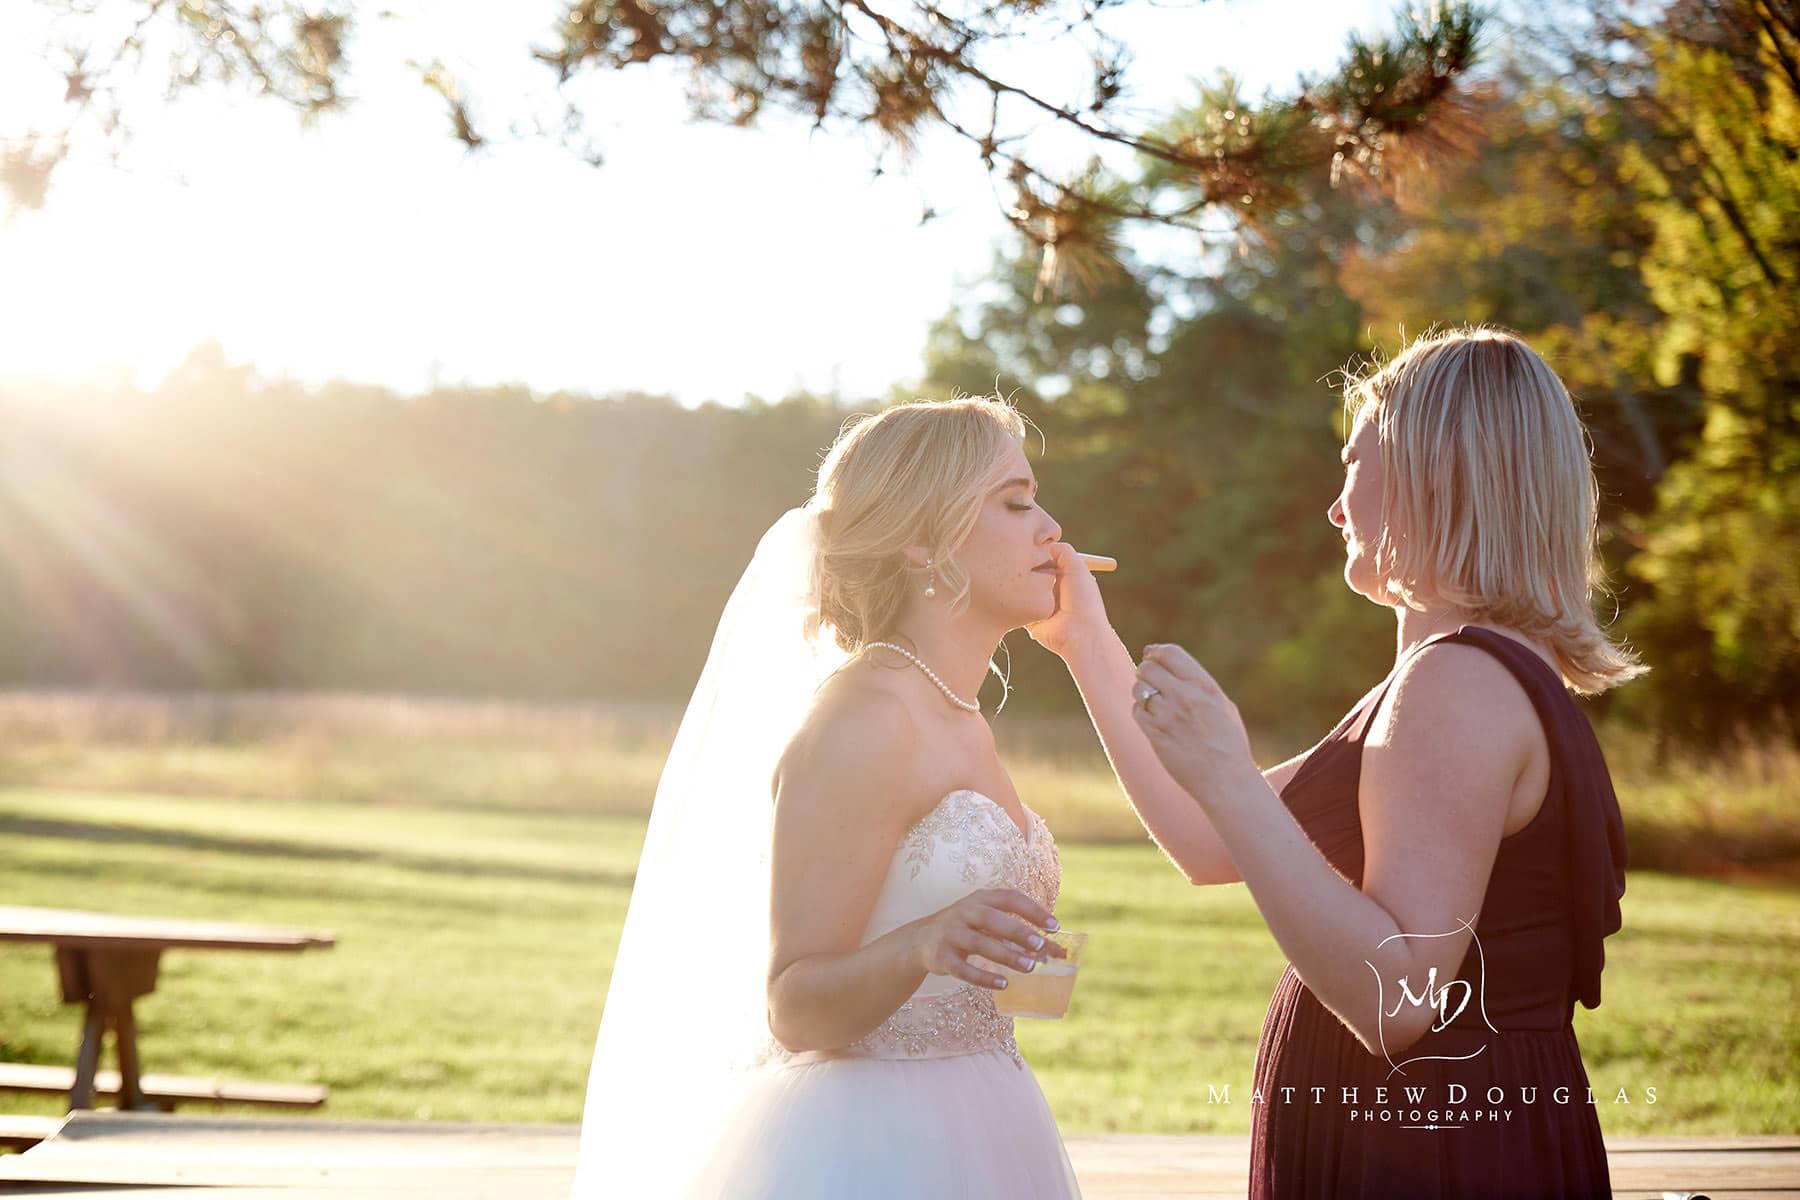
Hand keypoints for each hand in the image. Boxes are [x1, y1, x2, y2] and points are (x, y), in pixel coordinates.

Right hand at [911, 888, 1066, 988]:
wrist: (920, 941)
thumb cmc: (967, 929)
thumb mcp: (988, 923)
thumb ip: (1019, 935)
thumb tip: (1057, 951)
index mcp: (980, 898)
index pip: (1009, 898)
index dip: (1033, 910)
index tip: (1055, 926)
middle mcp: (964, 912)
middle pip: (993, 919)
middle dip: (1018, 931)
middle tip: (1041, 945)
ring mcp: (950, 933)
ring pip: (980, 943)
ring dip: (1006, 956)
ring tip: (1030, 967)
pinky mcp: (942, 956)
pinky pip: (963, 969)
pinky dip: (984, 977)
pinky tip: (1003, 984)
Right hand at [1025, 541, 1111, 660]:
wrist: (1079, 633)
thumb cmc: (1082, 599)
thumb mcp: (1077, 566)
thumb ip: (1062, 550)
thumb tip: (1042, 545)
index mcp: (1064, 576)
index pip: (1044, 559)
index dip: (1036, 554)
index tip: (1028, 549)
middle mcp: (1051, 589)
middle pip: (1030, 571)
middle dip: (1025, 567)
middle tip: (1021, 564)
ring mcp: (1039, 604)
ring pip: (1021, 587)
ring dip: (1019, 584)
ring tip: (1020, 582)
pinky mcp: (1029, 618)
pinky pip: (1016, 605)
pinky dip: (1015, 601)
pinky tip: (1016, 597)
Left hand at [1131, 643, 1258, 803]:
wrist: (1225, 779)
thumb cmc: (1229, 743)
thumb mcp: (1223, 706)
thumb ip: (1200, 685)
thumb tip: (1175, 667)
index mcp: (1204, 686)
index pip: (1170, 653)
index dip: (1156, 651)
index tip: (1151, 655)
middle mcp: (1184, 697)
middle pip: (1148, 667)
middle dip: (1145, 670)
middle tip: (1148, 678)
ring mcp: (1168, 716)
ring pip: (1139, 689)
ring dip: (1141, 692)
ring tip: (1151, 700)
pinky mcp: (1155, 734)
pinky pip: (1136, 712)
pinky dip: (1140, 712)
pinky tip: (1152, 719)